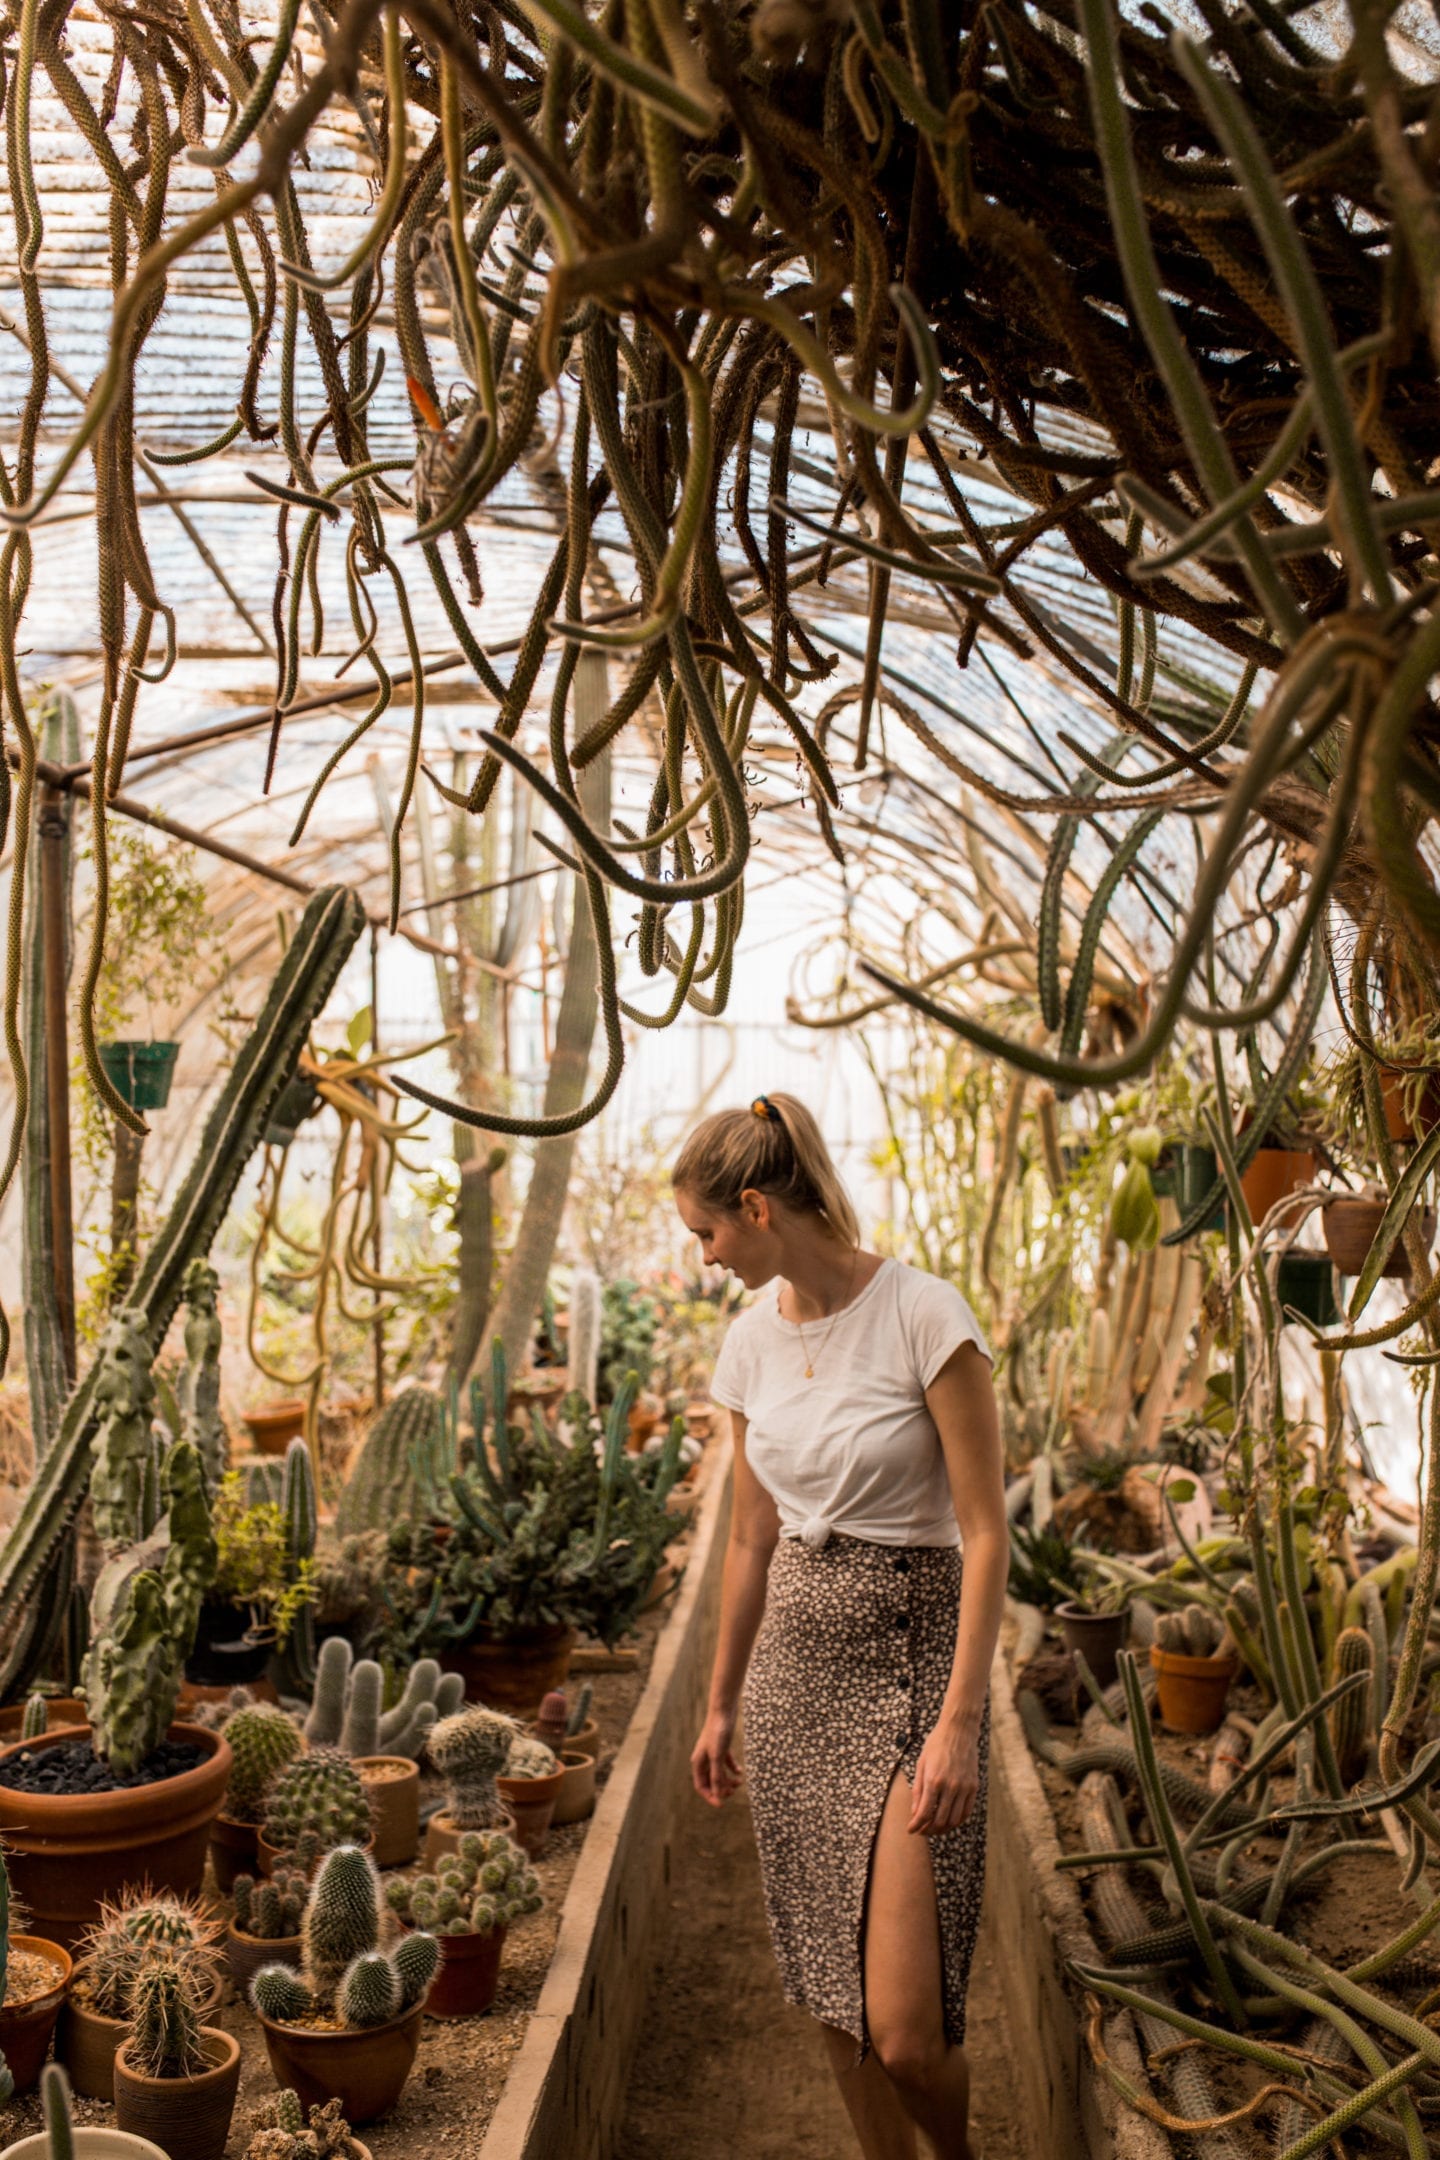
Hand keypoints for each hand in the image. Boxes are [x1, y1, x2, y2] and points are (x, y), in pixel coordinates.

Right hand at [692, 1709, 742, 1805]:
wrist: (723, 1710)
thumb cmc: (718, 1732)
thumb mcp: (718, 1756)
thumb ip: (717, 1775)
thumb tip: (718, 1794)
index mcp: (698, 1762)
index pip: (701, 1786)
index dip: (710, 1796)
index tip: (721, 1804)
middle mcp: (704, 1759)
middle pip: (710, 1781)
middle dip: (721, 1789)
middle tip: (733, 1792)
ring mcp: (712, 1753)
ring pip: (718, 1773)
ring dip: (727, 1780)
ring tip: (739, 1783)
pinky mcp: (722, 1746)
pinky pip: (725, 1763)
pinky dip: (732, 1769)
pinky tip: (740, 1772)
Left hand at [908, 1719, 979, 1835]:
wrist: (959, 1730)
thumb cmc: (936, 1745)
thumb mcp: (921, 1764)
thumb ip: (918, 1790)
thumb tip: (915, 1813)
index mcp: (934, 1780)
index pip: (924, 1813)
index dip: (916, 1825)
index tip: (911, 1830)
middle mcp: (950, 1786)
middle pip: (940, 1820)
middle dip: (928, 1830)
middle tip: (921, 1831)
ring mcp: (964, 1787)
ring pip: (954, 1820)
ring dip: (943, 1828)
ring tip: (934, 1828)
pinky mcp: (973, 1786)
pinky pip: (967, 1811)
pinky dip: (957, 1820)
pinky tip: (949, 1820)